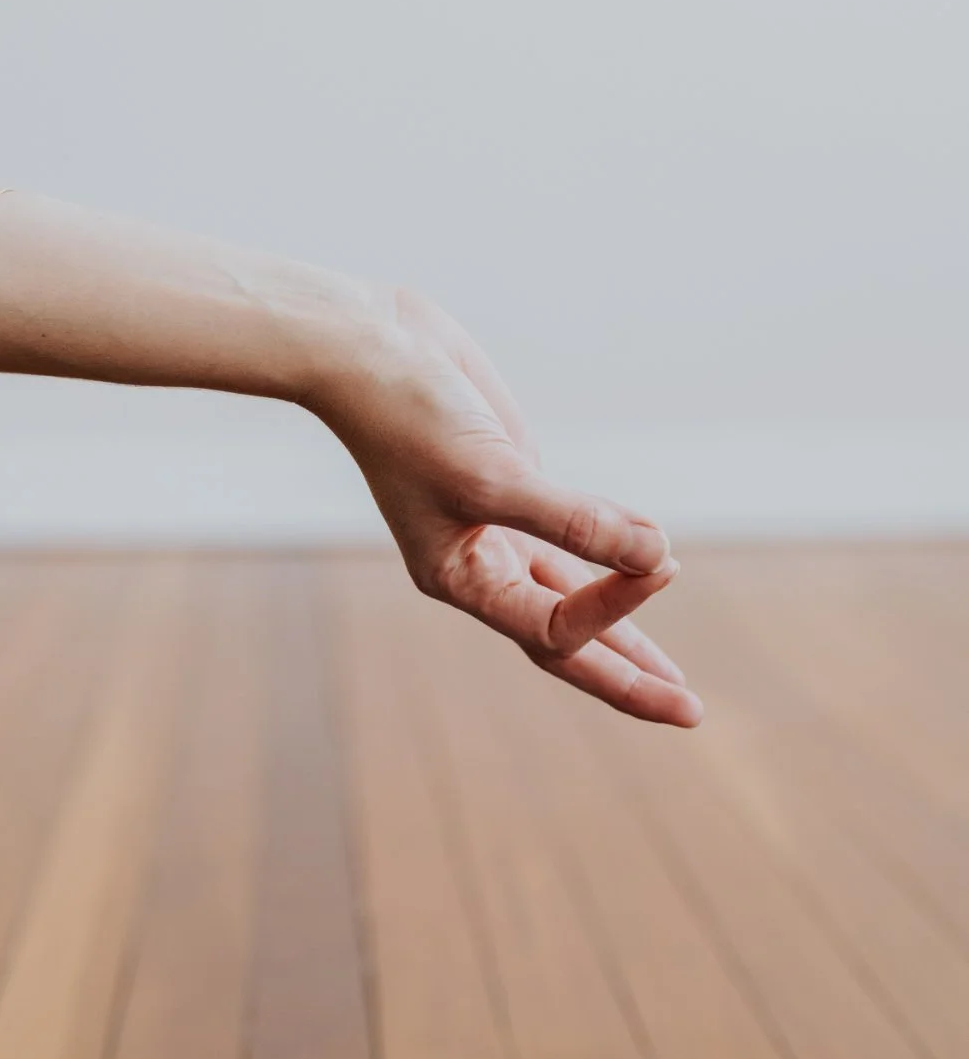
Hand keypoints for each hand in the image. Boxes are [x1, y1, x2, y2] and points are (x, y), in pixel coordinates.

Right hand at [311, 289, 700, 726]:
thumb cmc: (410, 417)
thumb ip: (576, 521)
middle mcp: (480, 563)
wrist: (370, 347)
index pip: (553, 626)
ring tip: (671, 672)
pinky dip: (614, 542)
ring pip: (572, 591)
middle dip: (627, 676)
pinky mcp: (514, 478)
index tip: (659, 564)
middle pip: (564, 638)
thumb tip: (657, 556)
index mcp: (459, 579)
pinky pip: (576, 528)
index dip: (613, 609)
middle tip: (689, 711)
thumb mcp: (493, 477)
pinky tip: (650, 551)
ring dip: (624, 625)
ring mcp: (499, 523)